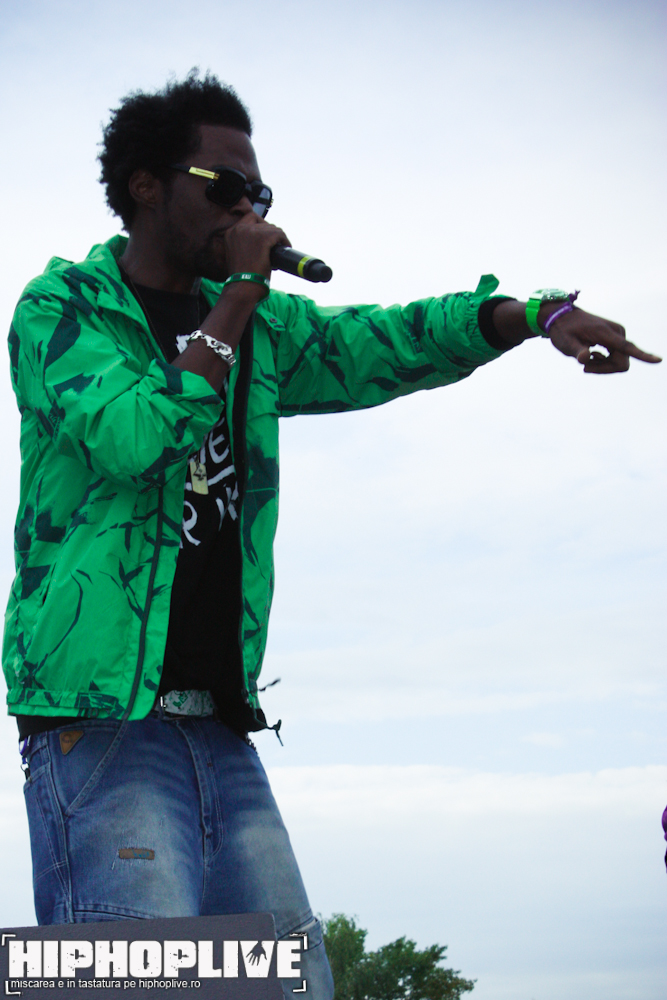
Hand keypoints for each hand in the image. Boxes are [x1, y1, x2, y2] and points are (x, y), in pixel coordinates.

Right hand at [223, 213, 289, 279]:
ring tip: (278, 250)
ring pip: (272, 228)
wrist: (243, 286)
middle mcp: (239, 229)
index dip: (261, 226)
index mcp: (231, 233)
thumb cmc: (241, 276)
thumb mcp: (237, 254)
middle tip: (273, 247)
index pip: (250, 218)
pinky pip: (279, 233)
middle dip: (270, 234)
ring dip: (277, 238)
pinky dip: (284, 241)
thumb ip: (244, 244)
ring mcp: (251, 232)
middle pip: (262, 223)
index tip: (266, 236)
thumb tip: (261, 241)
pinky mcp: (263, 238)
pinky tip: (286, 247)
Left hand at [540, 304, 661, 373]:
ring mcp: (618, 335)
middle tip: (584, 367)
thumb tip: (584, 359)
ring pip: (620, 362)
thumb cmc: (563, 330)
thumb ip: (575, 351)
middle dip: (604, 369)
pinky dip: (604, 361)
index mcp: (605, 333)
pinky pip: (618, 357)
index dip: (643, 356)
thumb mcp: (565, 343)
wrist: (562, 317)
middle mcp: (617, 333)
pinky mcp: (617, 338)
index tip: (659, 360)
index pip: (627, 348)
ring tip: (586, 359)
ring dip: (603, 366)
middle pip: (621, 363)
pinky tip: (592, 354)